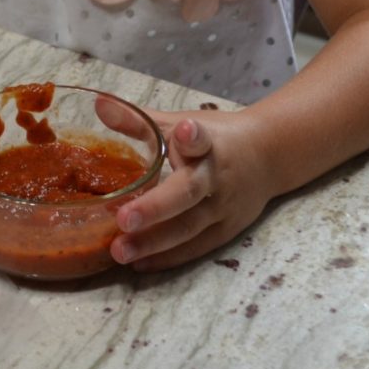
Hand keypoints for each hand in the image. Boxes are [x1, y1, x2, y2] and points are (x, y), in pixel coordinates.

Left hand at [108, 108, 274, 271]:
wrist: (269, 156)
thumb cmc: (216, 137)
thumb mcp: (181, 122)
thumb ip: (140, 120)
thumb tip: (99, 104)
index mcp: (208, 145)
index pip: (202, 140)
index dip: (193, 138)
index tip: (184, 131)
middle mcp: (218, 178)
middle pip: (189, 193)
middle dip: (156, 207)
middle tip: (123, 219)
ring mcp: (224, 208)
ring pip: (189, 228)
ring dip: (154, 242)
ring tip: (120, 251)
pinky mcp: (226, 230)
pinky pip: (196, 247)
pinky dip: (168, 257)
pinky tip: (139, 264)